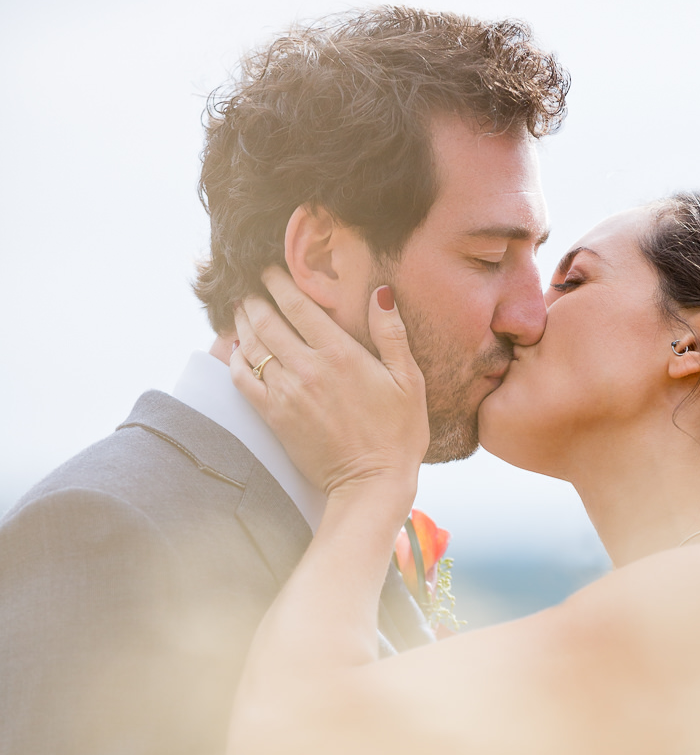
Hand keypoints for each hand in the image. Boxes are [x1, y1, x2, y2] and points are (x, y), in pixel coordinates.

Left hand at [231, 267, 429, 499]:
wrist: (372, 484)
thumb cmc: (398, 434)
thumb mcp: (408, 380)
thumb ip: (392, 334)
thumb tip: (380, 292)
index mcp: (340, 353)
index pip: (296, 304)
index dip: (277, 281)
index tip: (269, 270)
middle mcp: (307, 368)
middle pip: (266, 319)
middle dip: (253, 298)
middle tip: (248, 288)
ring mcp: (286, 393)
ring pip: (251, 345)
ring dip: (242, 323)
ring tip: (240, 311)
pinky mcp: (274, 417)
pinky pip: (241, 379)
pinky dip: (234, 359)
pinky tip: (236, 350)